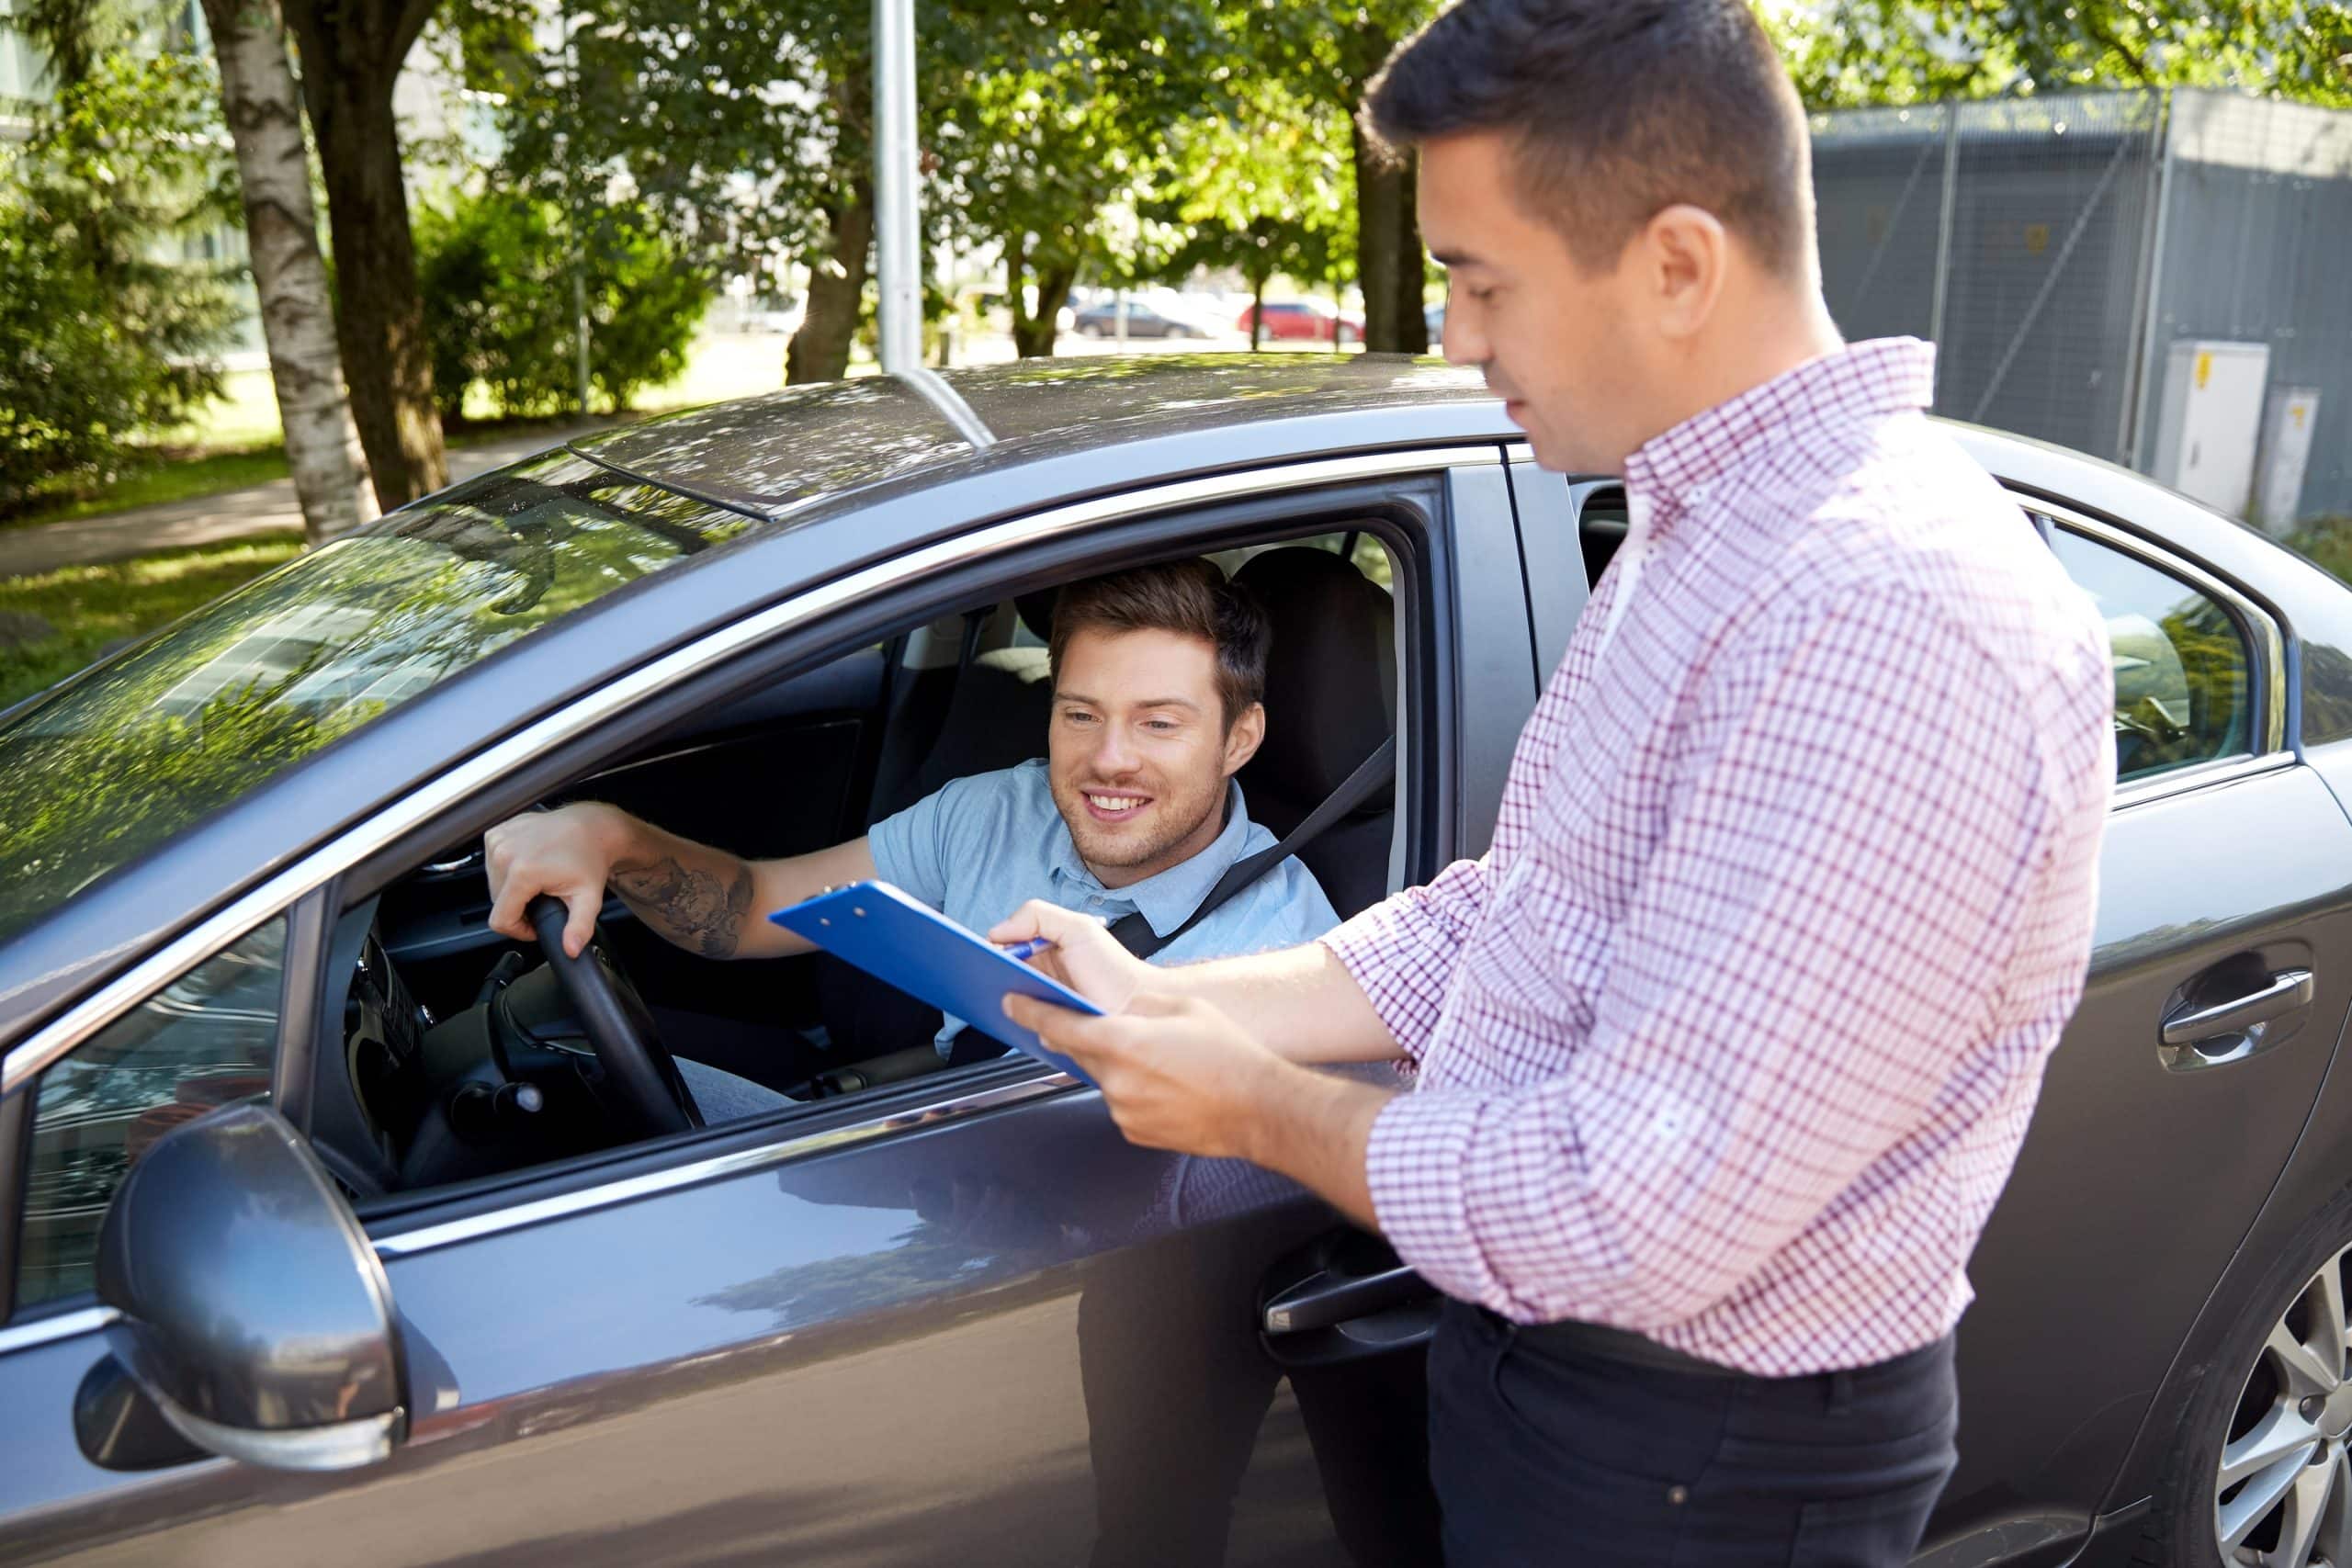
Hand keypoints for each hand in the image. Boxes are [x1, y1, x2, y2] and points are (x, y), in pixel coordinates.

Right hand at [483, 803, 624, 956]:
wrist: (590, 828)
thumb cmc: (589, 859)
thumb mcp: (589, 898)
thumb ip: (579, 927)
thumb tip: (571, 949)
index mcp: (522, 871)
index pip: (501, 920)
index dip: (519, 930)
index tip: (536, 924)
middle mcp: (505, 853)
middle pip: (497, 903)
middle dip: (518, 908)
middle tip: (543, 899)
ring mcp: (498, 841)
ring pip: (493, 885)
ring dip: (512, 890)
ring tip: (538, 882)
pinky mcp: (495, 834)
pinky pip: (492, 866)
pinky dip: (507, 871)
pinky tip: (529, 865)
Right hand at [989, 899, 1153, 1014]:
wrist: (1136, 1007)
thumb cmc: (1113, 968)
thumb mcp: (1078, 928)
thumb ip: (1037, 916)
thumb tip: (997, 931)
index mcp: (1041, 947)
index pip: (1003, 945)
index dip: (989, 949)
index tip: (979, 954)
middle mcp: (1038, 974)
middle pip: (1001, 975)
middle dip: (991, 976)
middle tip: (988, 978)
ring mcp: (1041, 1002)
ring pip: (1008, 1002)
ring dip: (1002, 1001)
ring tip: (999, 997)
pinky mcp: (1046, 1028)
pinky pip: (1023, 1025)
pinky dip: (1018, 1023)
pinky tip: (1018, 1019)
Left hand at [1001, 991, 1284, 1159]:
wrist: (1258, 1109)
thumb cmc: (1229, 1056)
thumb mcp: (1182, 1009)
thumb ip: (1136, 1007)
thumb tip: (1110, 1005)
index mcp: (1123, 1042)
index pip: (1058, 1025)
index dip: (1031, 1012)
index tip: (1012, 1003)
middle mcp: (1115, 1079)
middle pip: (1079, 1051)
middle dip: (1085, 1037)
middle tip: (1114, 1028)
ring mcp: (1122, 1110)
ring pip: (1102, 1078)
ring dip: (1117, 1066)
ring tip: (1161, 1062)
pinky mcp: (1132, 1131)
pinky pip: (1119, 1103)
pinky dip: (1131, 1091)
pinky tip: (1164, 1085)